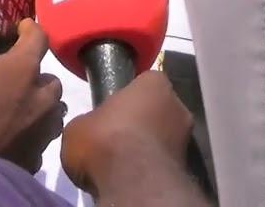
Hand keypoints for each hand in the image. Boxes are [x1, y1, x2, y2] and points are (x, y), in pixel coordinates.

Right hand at [0, 0, 64, 172]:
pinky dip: (32, 131)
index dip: (30, 29)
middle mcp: (43, 97)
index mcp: (24, 68)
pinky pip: (41, 137)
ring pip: (51, 108)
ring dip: (38, 103)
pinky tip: (13, 134)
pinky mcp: (36, 157)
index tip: (20, 29)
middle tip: (12, 74)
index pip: (40, 37)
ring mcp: (42, 129)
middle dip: (35, 72)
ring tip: (15, 104)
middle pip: (49, 76)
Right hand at [61, 71, 192, 195]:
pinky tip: (134, 173)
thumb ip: (89, 121)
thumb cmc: (105, 140)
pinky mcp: (186, 164)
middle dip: (141, 121)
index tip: (112, 111)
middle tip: (116, 137)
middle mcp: (177, 105)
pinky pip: (164, 158)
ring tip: (124, 159)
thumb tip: (90, 128)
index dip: (127, 97)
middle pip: (157, 109)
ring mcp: (186, 135)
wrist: (132, 181)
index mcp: (154, 83)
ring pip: (163, 135)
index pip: (144, 83)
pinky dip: (152, 163)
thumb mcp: (78, 127)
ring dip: (148, 144)